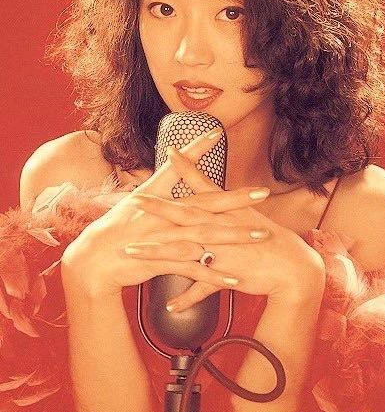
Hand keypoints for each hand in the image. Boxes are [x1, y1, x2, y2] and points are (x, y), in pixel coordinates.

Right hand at [60, 128, 268, 297]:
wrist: (94, 258)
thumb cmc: (118, 227)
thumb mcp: (137, 200)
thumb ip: (160, 182)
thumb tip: (173, 160)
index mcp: (157, 196)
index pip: (180, 169)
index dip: (196, 149)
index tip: (216, 133)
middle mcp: (164, 214)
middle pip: (206, 204)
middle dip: (236, 199)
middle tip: (262, 193)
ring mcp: (165, 237)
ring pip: (207, 235)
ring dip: (236, 236)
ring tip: (261, 235)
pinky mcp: (163, 262)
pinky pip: (194, 269)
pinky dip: (215, 274)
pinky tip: (236, 278)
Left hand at [123, 145, 325, 311]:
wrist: (290, 264)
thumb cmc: (264, 234)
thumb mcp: (240, 211)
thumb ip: (212, 192)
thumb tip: (195, 173)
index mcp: (222, 213)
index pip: (194, 194)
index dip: (172, 184)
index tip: (147, 178)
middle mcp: (219, 230)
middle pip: (183, 219)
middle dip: (157, 212)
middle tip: (132, 204)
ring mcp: (221, 253)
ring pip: (184, 252)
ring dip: (156, 253)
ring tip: (130, 254)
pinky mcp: (227, 276)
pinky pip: (203, 288)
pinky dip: (187, 298)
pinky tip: (169, 307)